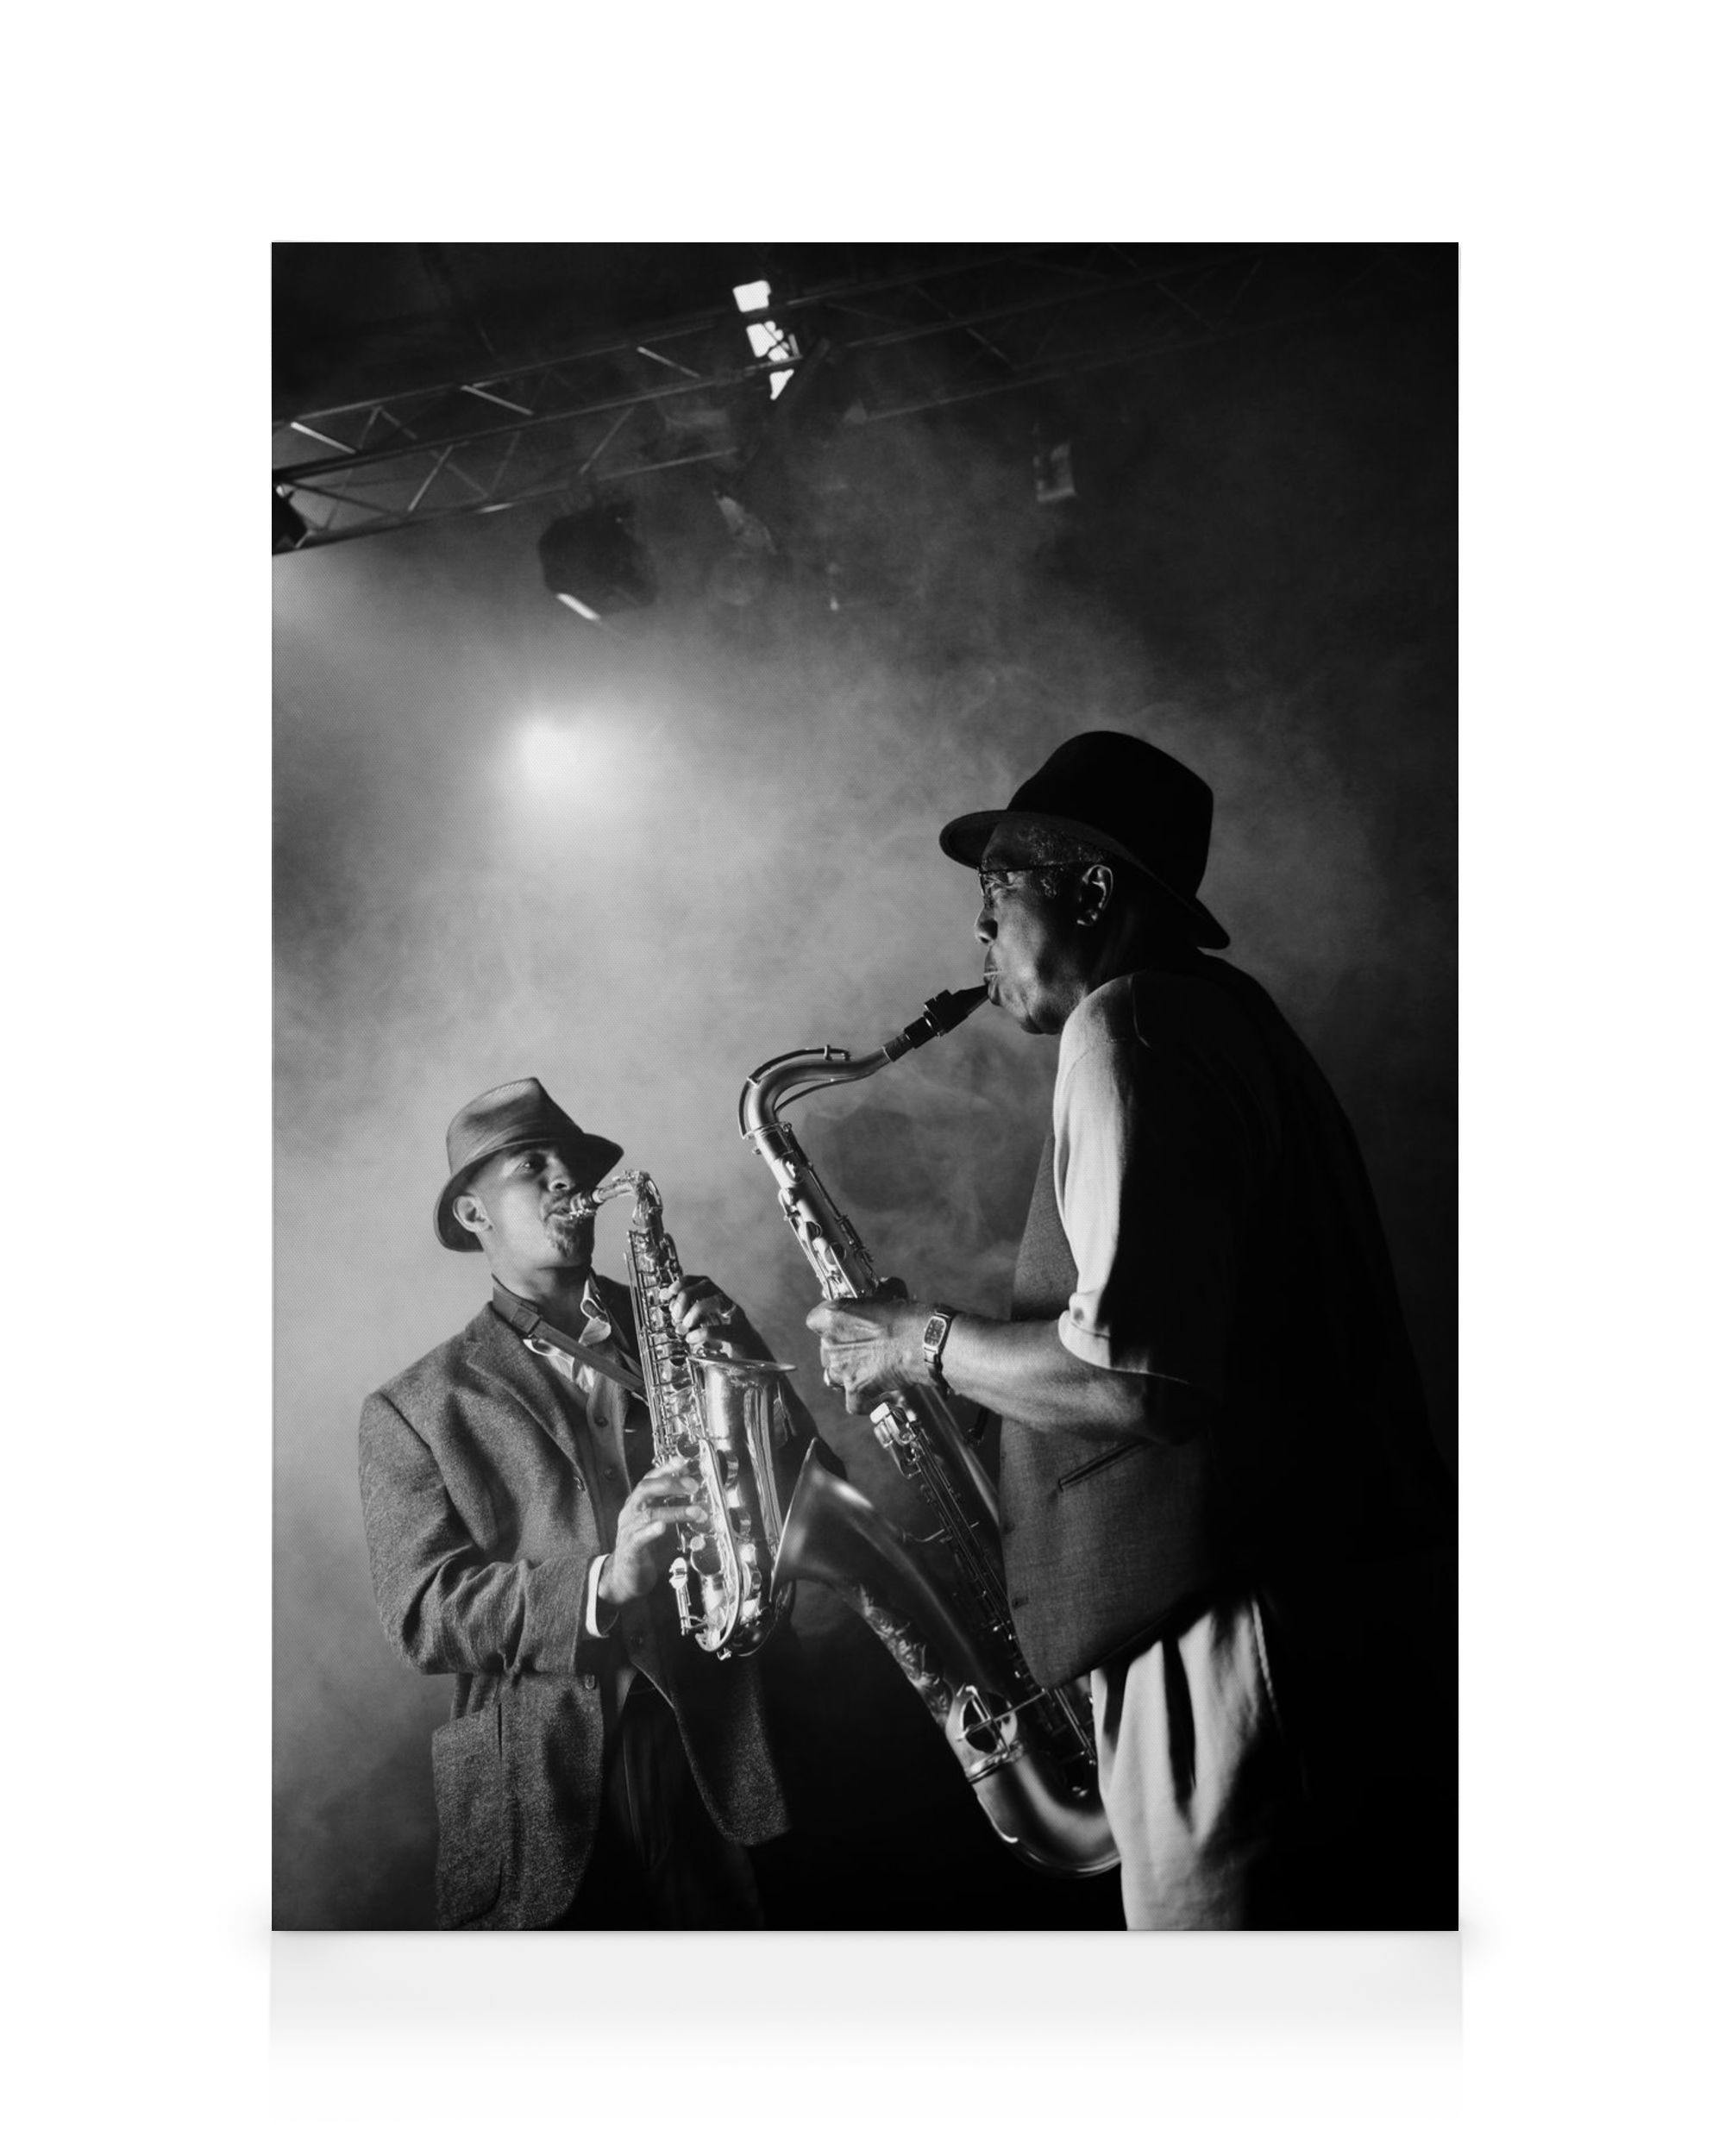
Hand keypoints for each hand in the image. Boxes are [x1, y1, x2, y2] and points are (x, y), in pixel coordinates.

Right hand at [599, 1459, 709, 1605]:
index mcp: (639, 1504)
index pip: (650, 1479)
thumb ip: (677, 1513)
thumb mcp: (664, 1526)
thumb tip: (702, 1504)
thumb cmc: (646, 1549)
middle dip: (670, 1484)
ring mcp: (628, 1530)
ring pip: (649, 1513)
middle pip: (646, 1489)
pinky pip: (638, 1537)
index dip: (665, 1469)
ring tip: (695, 1512)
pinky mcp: (630, 1549)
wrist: (625, 1577)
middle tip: (693, 1486)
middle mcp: (631, 1512)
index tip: (682, 1462)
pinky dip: (651, 1531)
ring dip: (674, 1511)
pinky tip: (662, 1528)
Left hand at [665, 1274, 758, 1359]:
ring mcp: (737, 1319)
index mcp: (719, 1302)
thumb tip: (669, 1307)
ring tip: (685, 1326)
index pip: (701, 1281)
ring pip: (717, 1300)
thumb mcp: (704, 1329)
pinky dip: (704, 1332)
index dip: (683, 1282)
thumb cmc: (726, 1346)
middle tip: (676, 1315)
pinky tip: (692, 1339)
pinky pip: (723, 1330)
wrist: (753, 1363)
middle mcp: (728, 1306)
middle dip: (686, 1296)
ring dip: (696, 1310)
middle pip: (707, 1285)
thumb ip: (689, 1318)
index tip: (668, 1293)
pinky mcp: (741, 1337)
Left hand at [805, 1295, 928, 1415]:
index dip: (830, 1323)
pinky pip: (853, 1402)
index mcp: (832, 1316)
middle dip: (842, 1349)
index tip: (843, 1323)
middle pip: (826, 1349)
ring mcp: (842, 1369)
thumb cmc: (908, 1317)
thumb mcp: (889, 1293)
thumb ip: (877, 1293)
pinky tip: (876, 1394)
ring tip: (868, 1368)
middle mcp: (831, 1343)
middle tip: (864, 1346)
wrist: (925, 1342)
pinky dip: (864, 1401)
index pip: (816, 1320)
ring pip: (835, 1374)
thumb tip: (884, 1288)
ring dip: (848, 1372)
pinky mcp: (856, 1390)